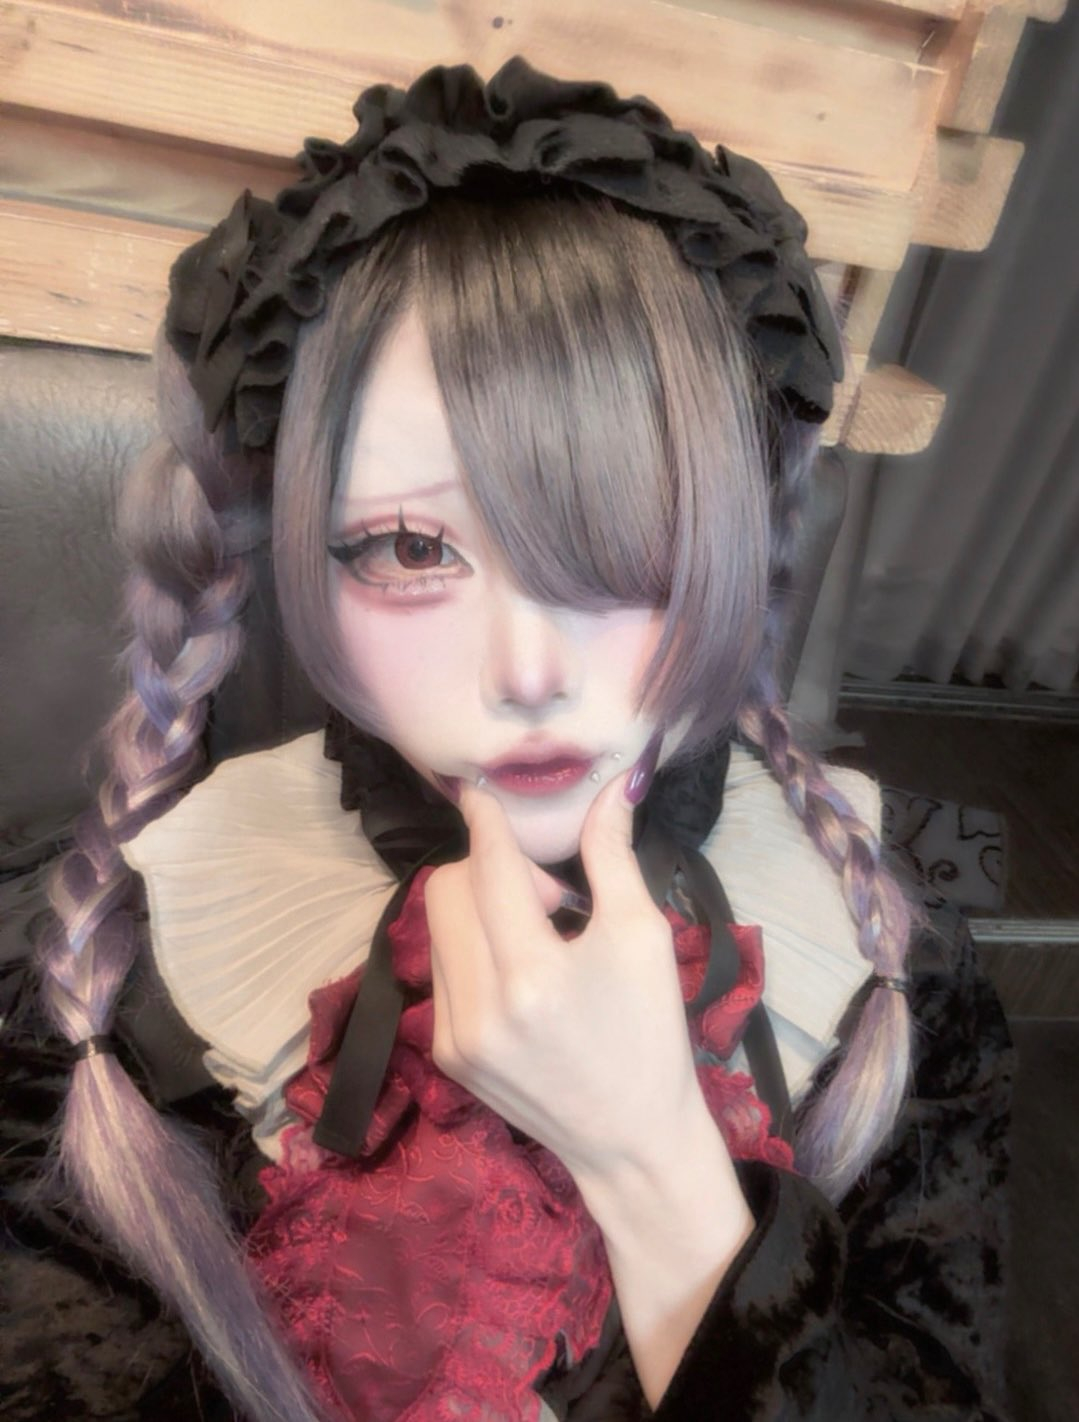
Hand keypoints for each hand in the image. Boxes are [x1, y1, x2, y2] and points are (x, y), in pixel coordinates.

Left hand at [423, 771, 709, 1185]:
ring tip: (537, 937)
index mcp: (532, 977)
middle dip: (488, 870)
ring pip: (437, 925)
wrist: (631, 1140)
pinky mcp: (446, 1053)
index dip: (485, 821)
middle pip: (446, 889)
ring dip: (479, 908)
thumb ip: (612, 856)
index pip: (489, 869)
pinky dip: (474, 949)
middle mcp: (478, 1007)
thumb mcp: (643, 937)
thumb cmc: (650, 1034)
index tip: (478, 788)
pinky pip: (442, 967)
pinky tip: (521, 974)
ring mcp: (453, 1035)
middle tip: (548, 895)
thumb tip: (609, 789)